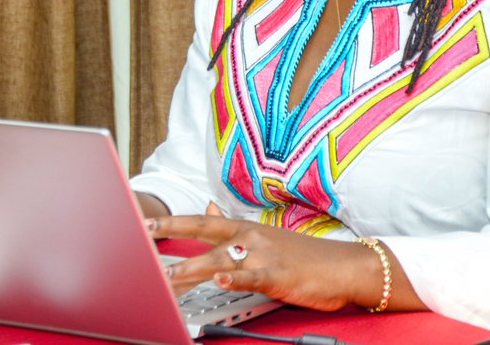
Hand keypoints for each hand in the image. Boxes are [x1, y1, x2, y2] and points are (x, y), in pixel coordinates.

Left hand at [145, 202, 383, 311]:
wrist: (344, 266)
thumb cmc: (303, 256)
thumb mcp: (264, 235)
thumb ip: (231, 226)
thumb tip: (208, 208)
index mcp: (245, 228)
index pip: (202, 222)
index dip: (173, 222)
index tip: (146, 223)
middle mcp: (250, 237)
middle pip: (205, 235)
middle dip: (173, 238)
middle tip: (145, 241)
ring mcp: (264, 255)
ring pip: (221, 259)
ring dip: (193, 268)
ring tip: (169, 276)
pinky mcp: (279, 275)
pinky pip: (253, 277)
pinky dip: (235, 279)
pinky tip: (219, 281)